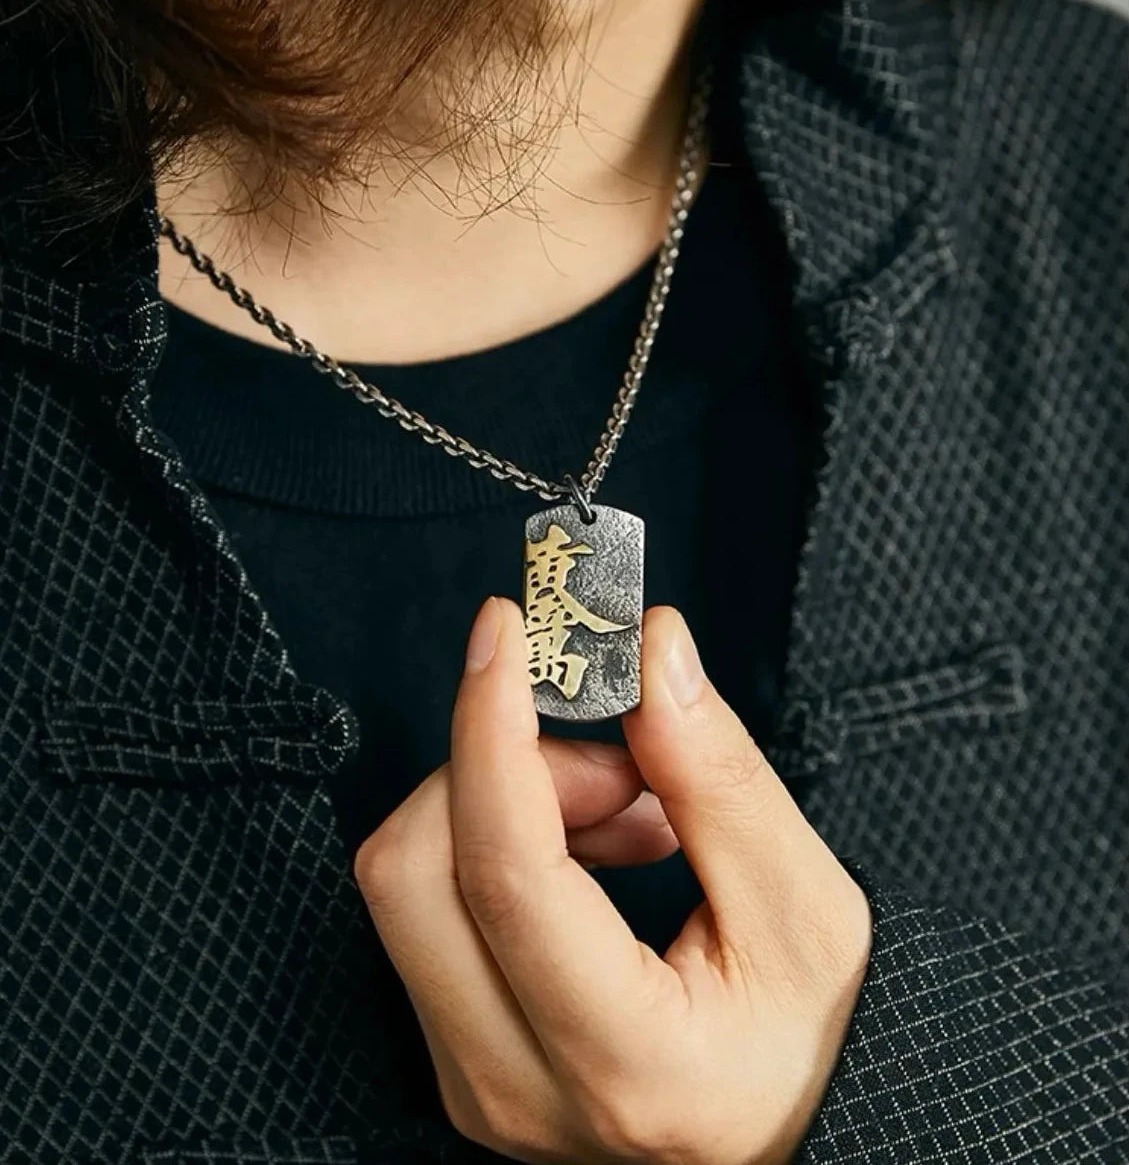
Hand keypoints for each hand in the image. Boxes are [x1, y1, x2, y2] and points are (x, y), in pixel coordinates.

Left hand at [353, 597, 871, 1164]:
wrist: (794, 1135)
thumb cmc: (817, 1038)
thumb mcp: (807, 904)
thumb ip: (719, 775)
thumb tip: (650, 652)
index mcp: (627, 1062)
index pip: (507, 871)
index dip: (492, 729)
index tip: (505, 631)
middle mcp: (520, 1091)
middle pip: (416, 869)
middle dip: (501, 766)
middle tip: (618, 763)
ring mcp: (474, 1086)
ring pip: (409, 881)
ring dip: (504, 803)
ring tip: (630, 813)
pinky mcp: (456, 1060)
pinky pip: (428, 910)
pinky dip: (495, 843)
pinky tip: (592, 853)